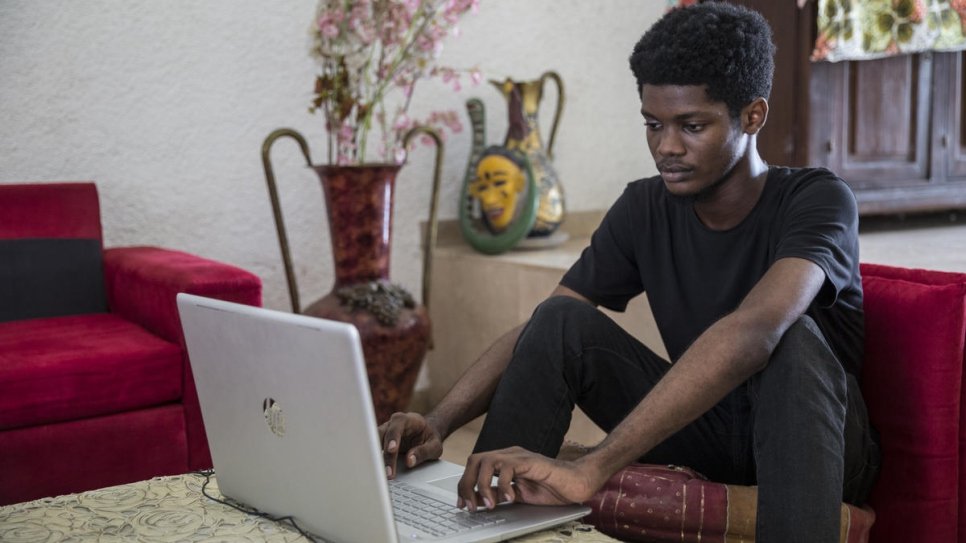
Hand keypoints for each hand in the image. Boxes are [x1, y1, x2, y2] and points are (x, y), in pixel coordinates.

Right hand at [378, 412, 443, 478]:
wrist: (426, 434)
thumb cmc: (429, 438)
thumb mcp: (434, 445)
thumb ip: (423, 452)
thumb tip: (410, 461)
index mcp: (407, 420)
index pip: (397, 427)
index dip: (393, 438)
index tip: (392, 450)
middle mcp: (392, 424)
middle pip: (382, 436)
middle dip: (384, 454)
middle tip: (388, 472)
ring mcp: (384, 433)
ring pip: (374, 444)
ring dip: (377, 460)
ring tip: (382, 476)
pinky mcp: (380, 443)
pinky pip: (374, 451)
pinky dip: (375, 461)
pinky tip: (377, 472)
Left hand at [457, 446, 600, 510]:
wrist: (577, 483)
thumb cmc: (553, 488)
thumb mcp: (519, 495)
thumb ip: (500, 494)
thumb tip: (479, 501)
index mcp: (505, 462)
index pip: (475, 467)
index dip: (465, 485)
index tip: (463, 505)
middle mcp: (509, 455)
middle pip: (475, 460)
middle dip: (467, 484)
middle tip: (471, 506)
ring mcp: (520, 456)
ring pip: (487, 461)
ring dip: (482, 485)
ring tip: (489, 504)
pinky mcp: (531, 461)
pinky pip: (508, 467)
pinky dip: (503, 485)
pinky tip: (510, 498)